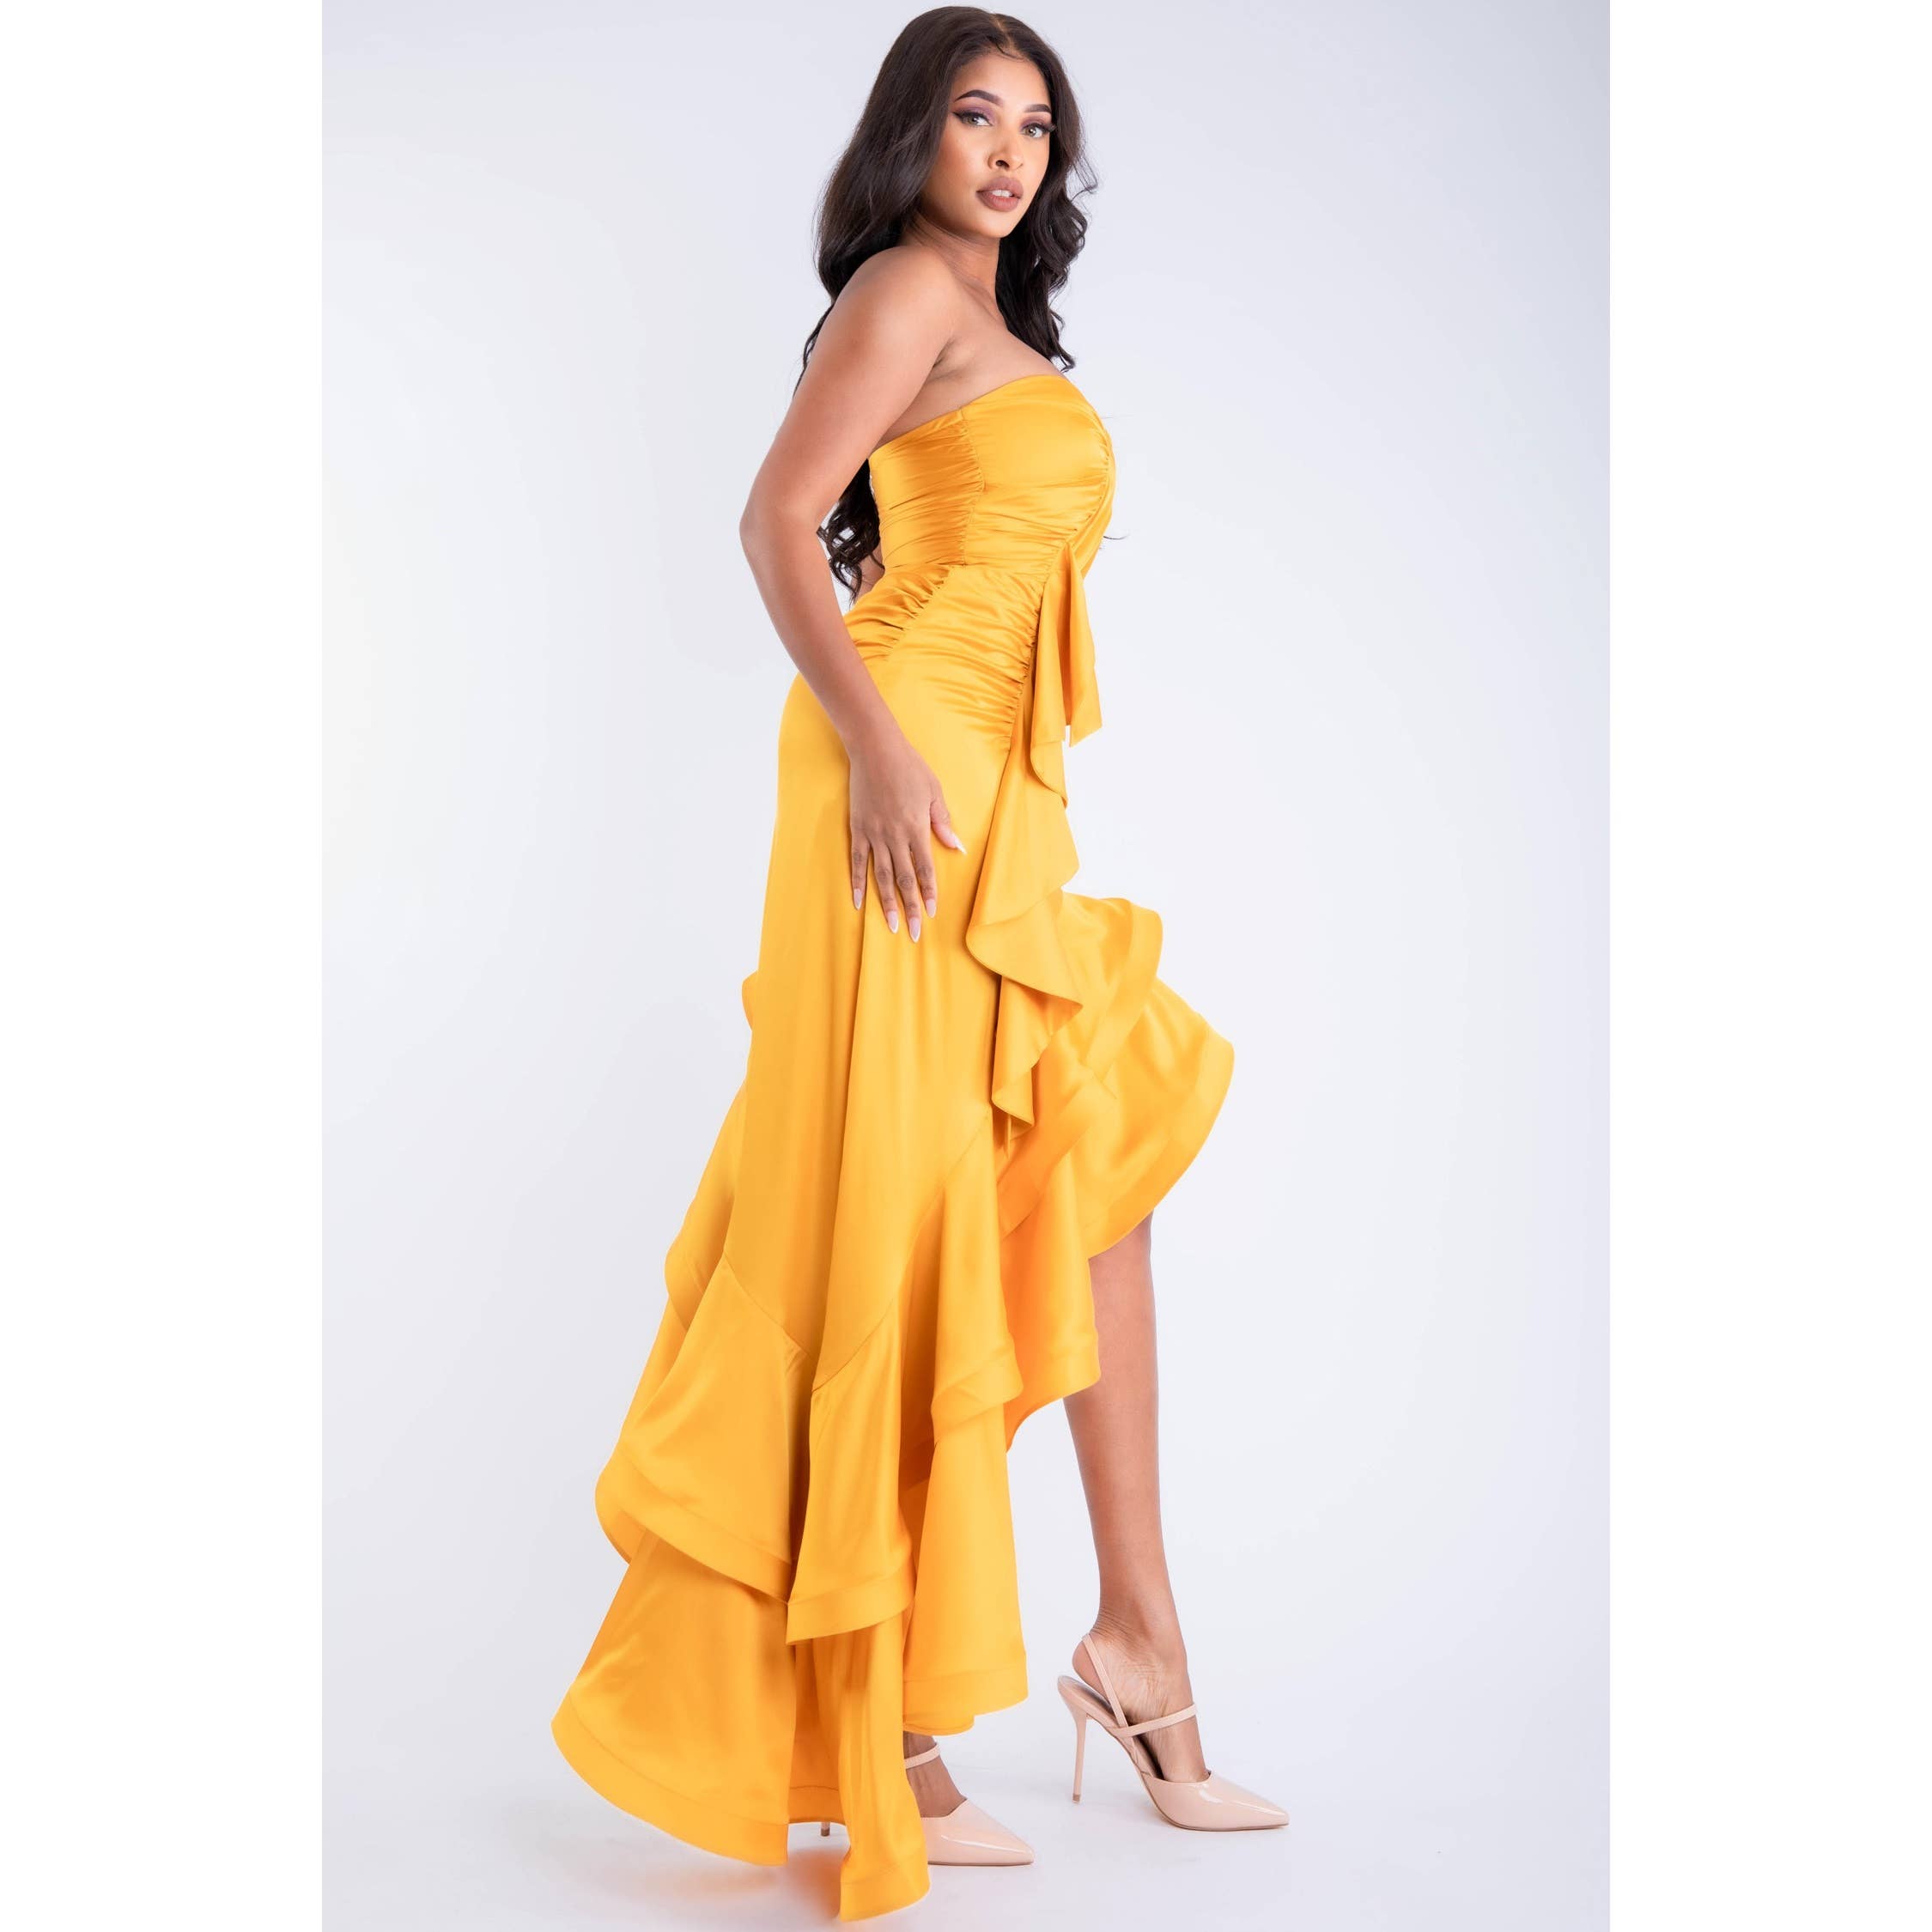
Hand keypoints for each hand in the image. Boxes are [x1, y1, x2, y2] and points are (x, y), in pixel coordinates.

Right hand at [846, 726, 966, 941]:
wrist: (875, 749)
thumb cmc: (910, 767)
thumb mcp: (934, 792)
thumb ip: (943, 822)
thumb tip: (957, 847)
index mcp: (917, 827)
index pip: (925, 868)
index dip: (929, 892)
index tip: (933, 912)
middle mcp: (895, 836)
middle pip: (903, 879)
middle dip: (910, 908)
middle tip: (913, 933)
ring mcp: (874, 834)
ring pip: (881, 876)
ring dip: (886, 903)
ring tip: (892, 925)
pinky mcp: (858, 829)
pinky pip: (857, 861)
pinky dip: (858, 883)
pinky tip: (859, 902)